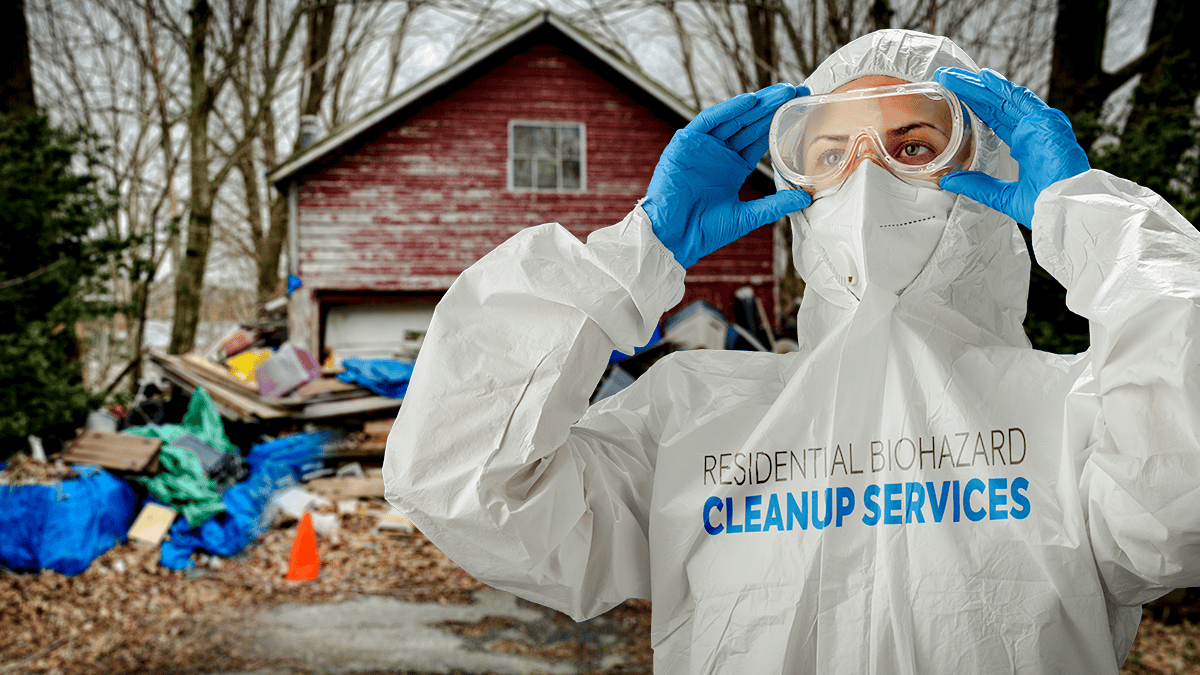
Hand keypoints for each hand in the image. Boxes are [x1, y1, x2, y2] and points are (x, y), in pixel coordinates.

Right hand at [643, 83, 813, 267]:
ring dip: (756, 103)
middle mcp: (719, 153)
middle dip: (772, 107)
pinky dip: (727, 109)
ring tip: (781, 91)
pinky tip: (749, 100)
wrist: (673, 238)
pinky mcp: (685, 144)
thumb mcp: (747, 216)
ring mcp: (702, 147)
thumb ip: (774, 205)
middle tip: (797, 90)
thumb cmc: (704, 230)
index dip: (779, 123)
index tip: (799, 108)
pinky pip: (708, 121)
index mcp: (733, 167)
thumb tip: (804, 198)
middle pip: (749, 123)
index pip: (759, 138)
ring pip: (733, 118)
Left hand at [933, 67, 1089, 227]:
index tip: (954, 94)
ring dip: (983, 86)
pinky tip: (987, 78)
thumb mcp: (1001, 195)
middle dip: (973, 90)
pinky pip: (1024, 101)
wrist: (1064, 212)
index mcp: (1026, 145)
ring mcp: (1042, 126)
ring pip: (1007, 99)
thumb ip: (976, 185)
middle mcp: (1034, 131)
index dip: (975, 105)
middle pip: (998, 105)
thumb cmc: (1043, 206)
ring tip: (960, 75)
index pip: (995, 119)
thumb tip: (948, 180)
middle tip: (949, 78)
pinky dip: (1005, 89)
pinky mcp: (1048, 124)